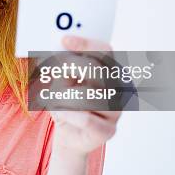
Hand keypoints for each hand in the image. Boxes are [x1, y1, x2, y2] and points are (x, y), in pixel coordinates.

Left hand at [48, 35, 121, 155]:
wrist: (68, 134)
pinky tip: (60, 113)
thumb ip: (64, 65)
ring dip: (64, 96)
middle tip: (56, 69)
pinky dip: (67, 114)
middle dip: (73, 66)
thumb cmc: (67, 102)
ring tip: (54, 100)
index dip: (85, 44)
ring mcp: (117, 111)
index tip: (64, 40)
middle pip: (99, 70)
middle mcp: (120, 89)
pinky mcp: (108, 131)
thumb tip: (60, 49)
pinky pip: (86, 119)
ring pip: (88, 96)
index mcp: (112, 71)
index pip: (106, 51)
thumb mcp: (62, 79)